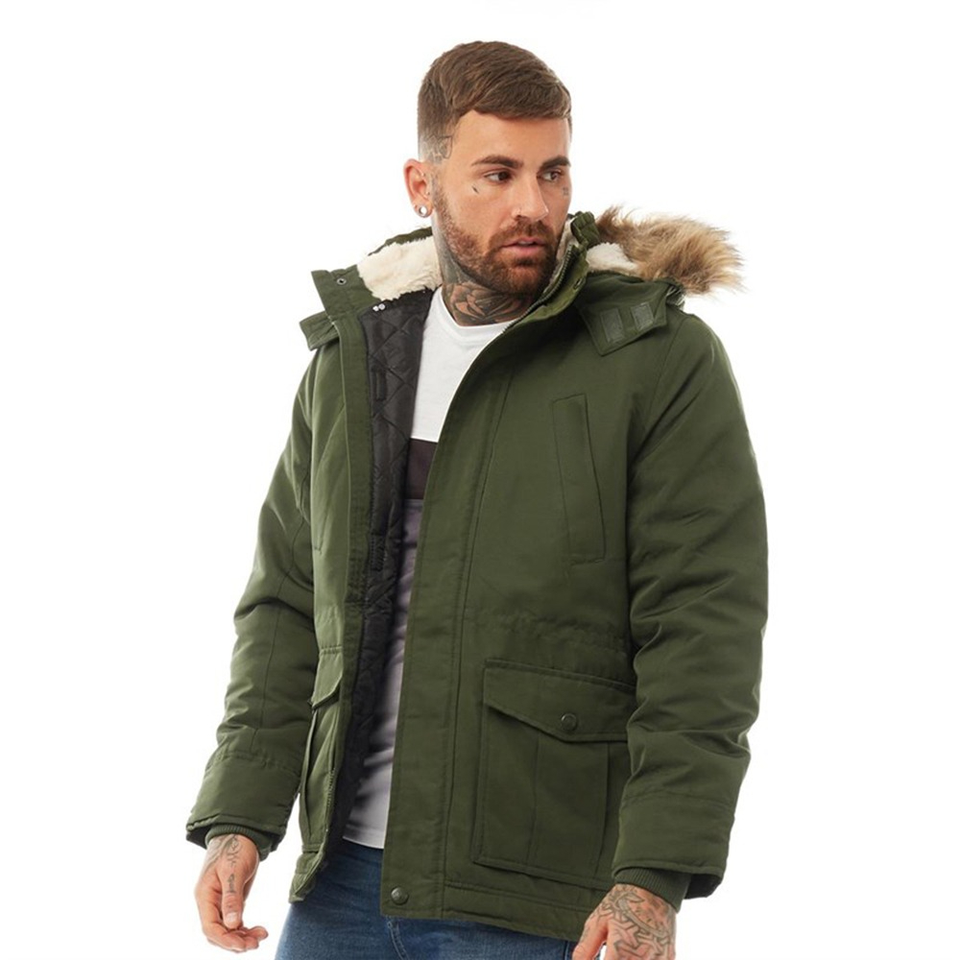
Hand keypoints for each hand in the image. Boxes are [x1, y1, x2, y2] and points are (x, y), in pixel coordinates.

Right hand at [195, 833, 268, 951]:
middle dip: (235, 941)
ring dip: (242, 937)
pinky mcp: (231, 900)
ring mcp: (220, 902)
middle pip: (218, 933)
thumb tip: (231, 924)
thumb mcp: (234, 871)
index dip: (225, 939)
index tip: (243, 945)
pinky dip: (244, 929)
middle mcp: (210, 902)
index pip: (210, 927)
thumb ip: (231, 897)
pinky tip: (258, 930)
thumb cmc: (235, 847)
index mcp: (205, 896)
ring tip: (261, 936)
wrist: (241, 832)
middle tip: (256, 943)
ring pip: (227, 929)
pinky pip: (234, 922)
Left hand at [573, 883, 675, 959]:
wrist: (652, 886)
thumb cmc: (622, 902)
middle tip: (610, 955)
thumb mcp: (597, 921)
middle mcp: (643, 958)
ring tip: (621, 954)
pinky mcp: (670, 958)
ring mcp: (660, 959)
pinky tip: (635, 955)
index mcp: (622, 949)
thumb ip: (585, 950)